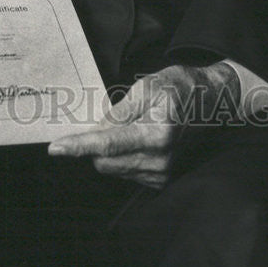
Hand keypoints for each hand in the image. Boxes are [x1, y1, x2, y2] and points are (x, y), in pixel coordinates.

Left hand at [48, 62, 239, 189]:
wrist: (211, 102)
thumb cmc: (180, 87)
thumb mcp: (147, 86)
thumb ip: (119, 111)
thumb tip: (95, 130)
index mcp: (158, 133)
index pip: (109, 143)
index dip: (79, 146)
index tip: (56, 148)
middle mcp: (161, 159)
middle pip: (105, 161)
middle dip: (96, 143)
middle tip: (108, 119)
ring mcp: (162, 173)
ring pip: (113, 168)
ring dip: (110, 150)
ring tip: (131, 125)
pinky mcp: (161, 180)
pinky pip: (126, 172)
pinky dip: (122, 156)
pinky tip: (137, 138)